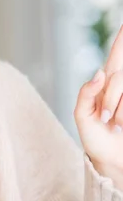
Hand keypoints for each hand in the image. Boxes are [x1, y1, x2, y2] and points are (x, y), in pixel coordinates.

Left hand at [75, 24, 122, 187]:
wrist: (112, 161)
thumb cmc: (95, 139)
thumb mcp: (81, 116)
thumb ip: (86, 93)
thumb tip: (100, 72)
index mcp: (105, 85)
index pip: (117, 57)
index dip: (122, 39)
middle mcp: (122, 87)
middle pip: (117, 77)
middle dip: (109, 100)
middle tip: (106, 120)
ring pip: (121, 88)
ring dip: (117, 112)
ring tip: (114, 125)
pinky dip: (122, 115)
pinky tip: (121, 126)